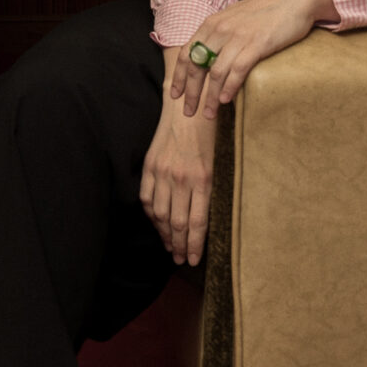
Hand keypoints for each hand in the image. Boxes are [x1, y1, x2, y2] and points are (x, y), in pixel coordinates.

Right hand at [140, 75, 217, 266]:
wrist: (188, 106)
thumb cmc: (211, 134)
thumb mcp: (219, 162)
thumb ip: (211, 191)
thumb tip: (206, 220)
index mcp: (202, 179)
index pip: (196, 223)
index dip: (194, 245)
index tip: (193, 260)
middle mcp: (181, 178)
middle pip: (177, 223)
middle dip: (179, 245)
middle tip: (180, 259)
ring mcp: (162, 172)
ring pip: (160, 214)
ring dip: (164, 234)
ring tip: (169, 247)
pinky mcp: (150, 165)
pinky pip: (147, 198)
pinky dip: (151, 215)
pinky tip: (157, 224)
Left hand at [170, 0, 333, 119]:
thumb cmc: (267, 10)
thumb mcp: (235, 18)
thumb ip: (221, 34)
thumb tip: (212, 56)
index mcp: (212, 23)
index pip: (187, 53)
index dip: (179, 76)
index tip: (174, 94)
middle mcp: (220, 29)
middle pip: (197, 66)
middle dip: (190, 92)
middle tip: (188, 112)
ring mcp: (238, 37)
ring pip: (215, 73)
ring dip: (210, 97)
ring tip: (208, 114)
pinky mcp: (257, 44)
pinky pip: (237, 70)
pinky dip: (229, 88)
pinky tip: (226, 100)